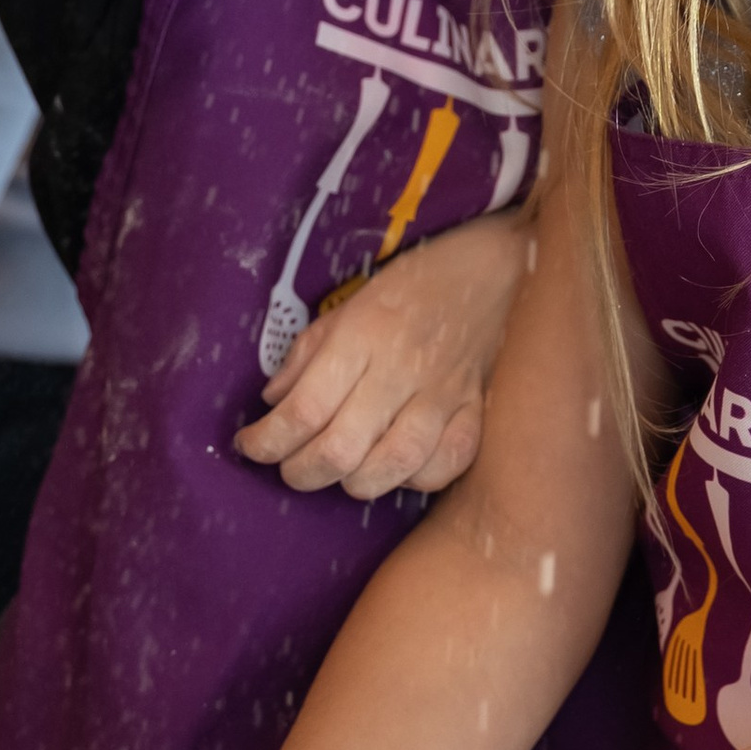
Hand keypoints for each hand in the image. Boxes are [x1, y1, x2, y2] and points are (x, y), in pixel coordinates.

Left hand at [236, 211, 530, 494]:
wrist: (500, 267)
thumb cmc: (417, 283)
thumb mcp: (350, 303)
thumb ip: (308, 354)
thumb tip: (275, 403)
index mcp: (362, 335)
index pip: (303, 409)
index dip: (266, 440)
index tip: (250, 446)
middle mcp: (400, 369)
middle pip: (339, 450)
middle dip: (300, 472)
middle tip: (289, 466)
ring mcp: (443, 395)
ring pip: (390, 468)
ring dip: (353, 482)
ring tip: (340, 470)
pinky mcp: (476, 412)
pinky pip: (444, 466)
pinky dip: (414, 479)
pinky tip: (396, 466)